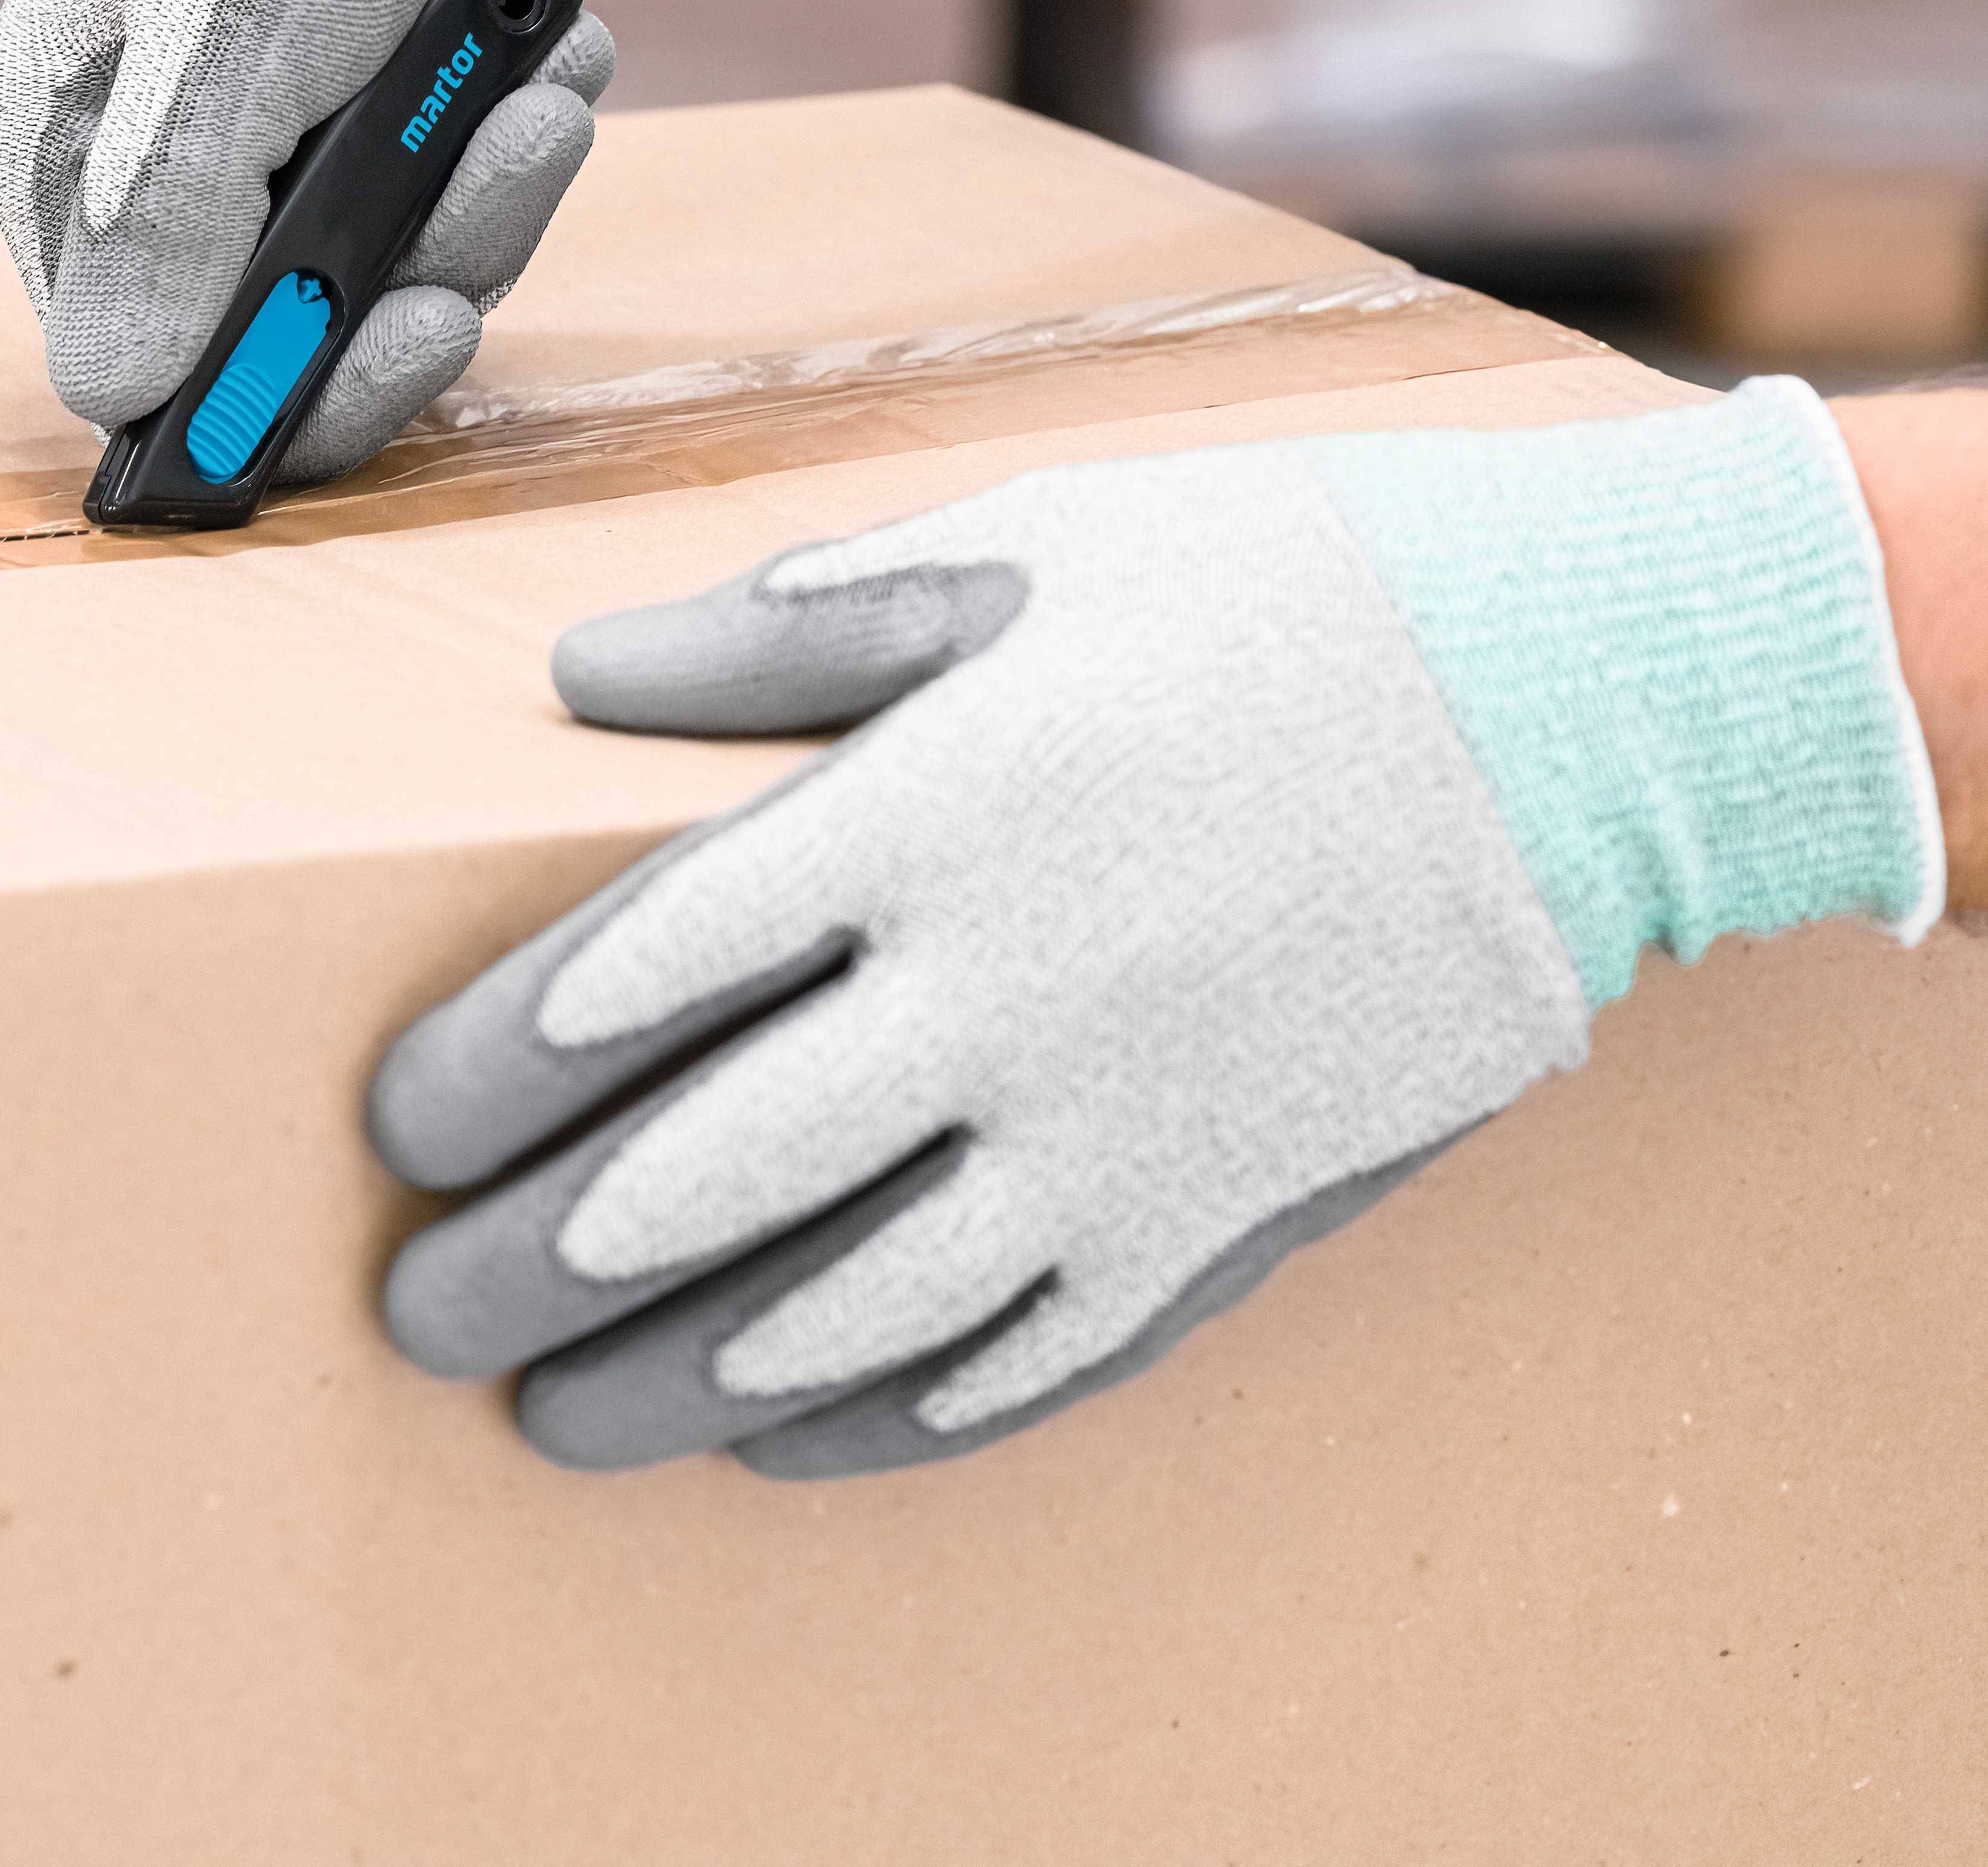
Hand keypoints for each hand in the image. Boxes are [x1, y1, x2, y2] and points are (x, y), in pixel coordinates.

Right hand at [0, 0, 656, 477]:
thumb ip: (168, 218)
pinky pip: (440, 203)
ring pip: (380, 274)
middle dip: (420, 265)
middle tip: (521, 157)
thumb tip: (109, 394)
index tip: (409, 322)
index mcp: (53, 147)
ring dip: (489, 193)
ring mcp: (254, 142)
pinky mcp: (356, 117)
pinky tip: (555, 57)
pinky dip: (507, 142)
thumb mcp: (228, 27)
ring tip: (552, 80)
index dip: (274, 379)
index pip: (136, 357)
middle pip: (275, 336)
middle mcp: (138, 166)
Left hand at [364, 380, 1943, 1477]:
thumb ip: (791, 629)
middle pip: (706, 1170)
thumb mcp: (1028, 549)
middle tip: (420, 1308)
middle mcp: (1006, 995)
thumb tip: (582, 676)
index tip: (401, 1125)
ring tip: (552, 1415)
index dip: (497, 1064)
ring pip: (842, 1306)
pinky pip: (1022, 1355)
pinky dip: (883, 1414)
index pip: (642, 974)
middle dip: (536, 1259)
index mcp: (931, 813)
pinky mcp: (1222, 1212)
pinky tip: (778, 1437)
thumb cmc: (1289, 593)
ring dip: (673, 1378)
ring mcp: (1120, 1129)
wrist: (1586, 704)